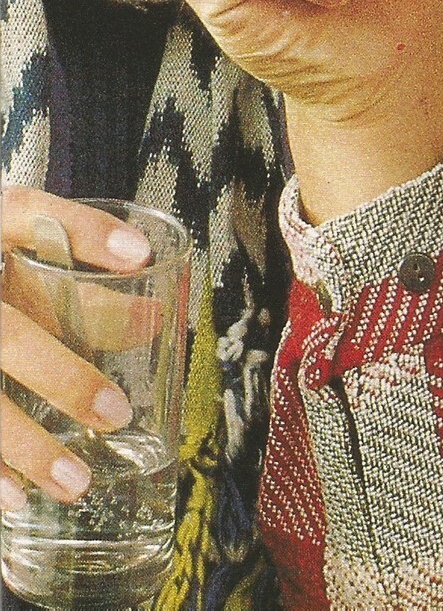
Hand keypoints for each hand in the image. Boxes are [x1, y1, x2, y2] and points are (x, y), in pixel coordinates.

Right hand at [0, 188, 150, 511]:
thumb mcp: (20, 258)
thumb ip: (84, 283)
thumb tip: (157, 317)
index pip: (24, 213)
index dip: (83, 230)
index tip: (142, 253)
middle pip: (7, 335)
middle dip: (61, 378)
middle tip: (118, 415)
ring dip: (24, 444)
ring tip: (76, 484)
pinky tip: (15, 500)